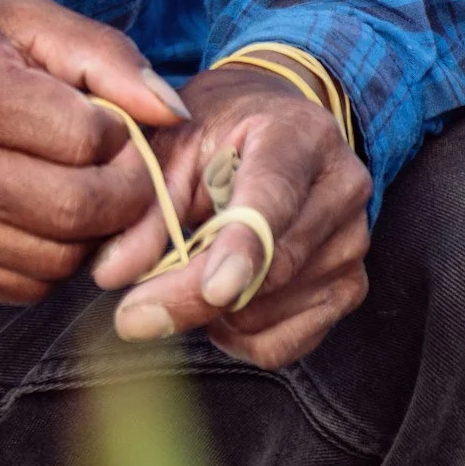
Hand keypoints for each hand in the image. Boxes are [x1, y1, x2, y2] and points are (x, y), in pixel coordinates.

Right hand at [0, 0, 189, 302]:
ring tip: (81, 185)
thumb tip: (171, 113)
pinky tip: (43, 214)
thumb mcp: (20, 20)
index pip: (87, 138)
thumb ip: (104, 55)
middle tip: (121, 167)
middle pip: (78, 211)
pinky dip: (53, 256)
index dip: (122, 131)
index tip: (111, 118)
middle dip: (124, 194)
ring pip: (59, 260)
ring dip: (92, 231)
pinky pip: (26, 285)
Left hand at [89, 63, 371, 368]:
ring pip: (272, 312)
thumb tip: (112, 274)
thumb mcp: (173, 143)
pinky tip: (221, 300)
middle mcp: (340, 188)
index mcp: (297, 135)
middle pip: (271, 269)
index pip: (273, 200)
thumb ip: (146, 207)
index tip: (214, 290)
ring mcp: (352, 242)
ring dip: (214, 313)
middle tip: (133, 310)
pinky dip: (241, 336)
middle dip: (194, 296)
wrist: (276, 122)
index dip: (244, 249)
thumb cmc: (218, 128)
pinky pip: (287, 343)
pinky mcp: (350, 286)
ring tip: (192, 268)